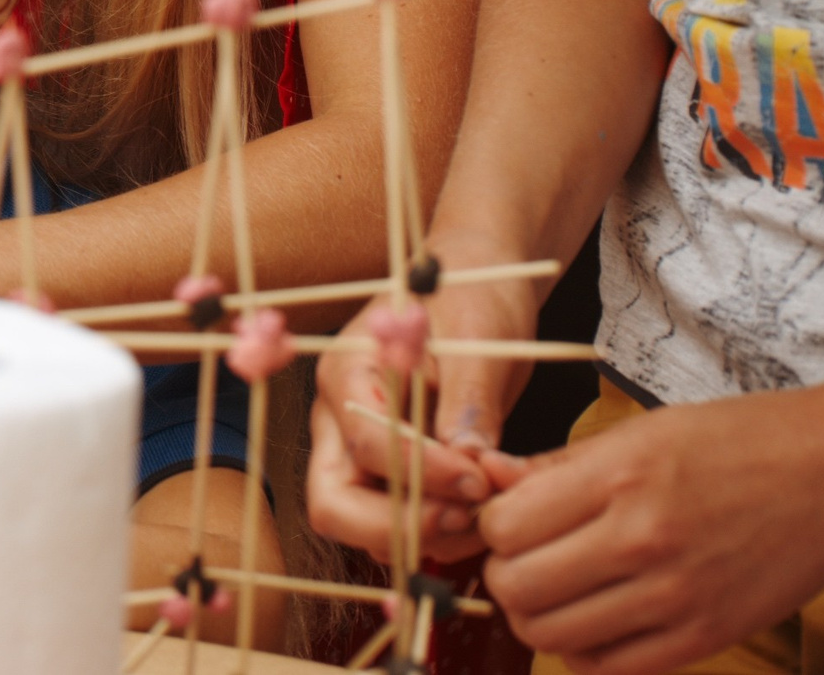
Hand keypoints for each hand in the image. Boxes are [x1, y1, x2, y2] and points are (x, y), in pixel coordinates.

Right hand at [306, 280, 536, 559]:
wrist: (480, 285)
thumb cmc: (473, 299)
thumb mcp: (479, 339)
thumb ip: (469, 399)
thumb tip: (470, 462)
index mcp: (348, 373)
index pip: (366, 444)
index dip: (422, 473)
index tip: (481, 480)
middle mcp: (339, 418)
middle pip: (334, 503)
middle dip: (398, 527)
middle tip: (467, 518)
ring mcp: (358, 450)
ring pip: (362, 525)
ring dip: (424, 537)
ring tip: (489, 515)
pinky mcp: (388, 472)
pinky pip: (396, 524)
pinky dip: (436, 534)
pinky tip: (482, 513)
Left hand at [478, 389, 823, 674]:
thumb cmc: (738, 441)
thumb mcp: (641, 432)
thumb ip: (558, 465)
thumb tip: (487, 478)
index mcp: (619, 477)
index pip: (505, 526)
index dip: (494, 525)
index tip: (512, 518)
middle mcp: (642, 540)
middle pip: (518, 588)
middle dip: (506, 574)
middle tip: (527, 558)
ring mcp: (676, 597)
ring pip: (552, 635)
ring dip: (539, 616)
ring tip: (559, 590)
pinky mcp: (706, 637)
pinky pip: (611, 668)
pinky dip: (585, 651)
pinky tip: (597, 621)